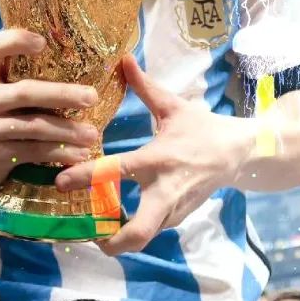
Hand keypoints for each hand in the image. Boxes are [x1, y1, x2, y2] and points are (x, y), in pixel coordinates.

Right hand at [0, 29, 98, 202]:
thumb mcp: (0, 98)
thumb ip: (24, 83)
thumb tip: (79, 70)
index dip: (15, 40)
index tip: (43, 43)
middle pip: (25, 91)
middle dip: (62, 94)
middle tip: (92, 97)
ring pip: (34, 125)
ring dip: (68, 130)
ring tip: (92, 134)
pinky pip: (33, 151)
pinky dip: (59, 152)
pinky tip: (79, 153)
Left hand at [55, 54, 253, 254]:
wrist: (238, 153)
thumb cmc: (202, 128)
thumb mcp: (174, 106)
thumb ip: (145, 87)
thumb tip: (124, 59)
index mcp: (158, 159)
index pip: (117, 171)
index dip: (87, 177)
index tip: (61, 182)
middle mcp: (164, 190)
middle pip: (138, 231)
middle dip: (110, 241)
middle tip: (85, 234)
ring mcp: (173, 209)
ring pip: (143, 236)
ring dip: (117, 238)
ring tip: (92, 228)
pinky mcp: (178, 218)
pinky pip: (151, 231)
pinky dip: (131, 231)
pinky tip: (113, 220)